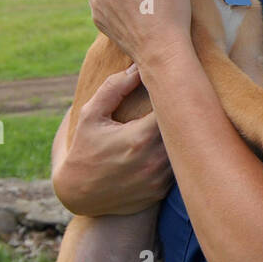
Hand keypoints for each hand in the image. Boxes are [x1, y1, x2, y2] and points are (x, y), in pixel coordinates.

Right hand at [52, 65, 174, 215]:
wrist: (78, 194)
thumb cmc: (84, 149)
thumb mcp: (91, 115)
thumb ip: (114, 88)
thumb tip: (138, 67)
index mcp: (140, 138)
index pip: (174, 108)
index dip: (176, 96)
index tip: (174, 88)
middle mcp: (155, 161)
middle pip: (185, 130)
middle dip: (184, 115)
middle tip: (184, 101)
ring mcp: (160, 179)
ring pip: (184, 150)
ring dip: (181, 137)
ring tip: (179, 123)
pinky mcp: (162, 192)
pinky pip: (178, 169)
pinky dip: (175, 157)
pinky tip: (170, 148)